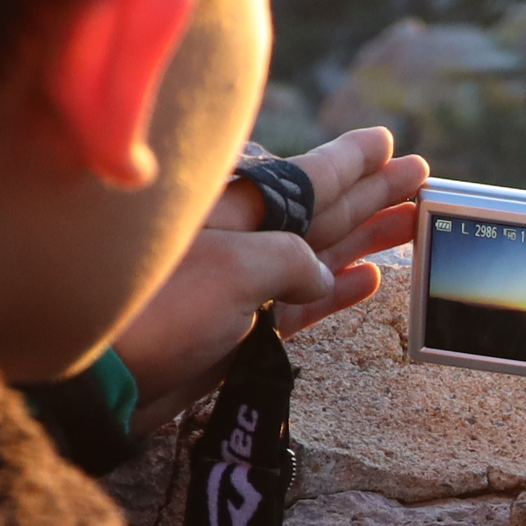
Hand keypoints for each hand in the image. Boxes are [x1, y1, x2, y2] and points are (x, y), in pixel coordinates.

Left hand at [117, 129, 430, 428]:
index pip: (305, 177)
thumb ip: (295, 260)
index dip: (350, 162)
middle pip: (321, 211)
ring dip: (368, 239)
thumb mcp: (235, 267)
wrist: (105, 382)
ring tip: (412, 224)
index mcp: (232, 210)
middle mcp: (240, 240)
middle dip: (371, 195)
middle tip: (420, 176)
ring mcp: (243, 287)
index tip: (385, 143)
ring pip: (321, 256)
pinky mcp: (244, 331)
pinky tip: (371, 279)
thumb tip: (324, 278)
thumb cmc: (158, 310)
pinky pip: (305, 303)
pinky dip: (339, 291)